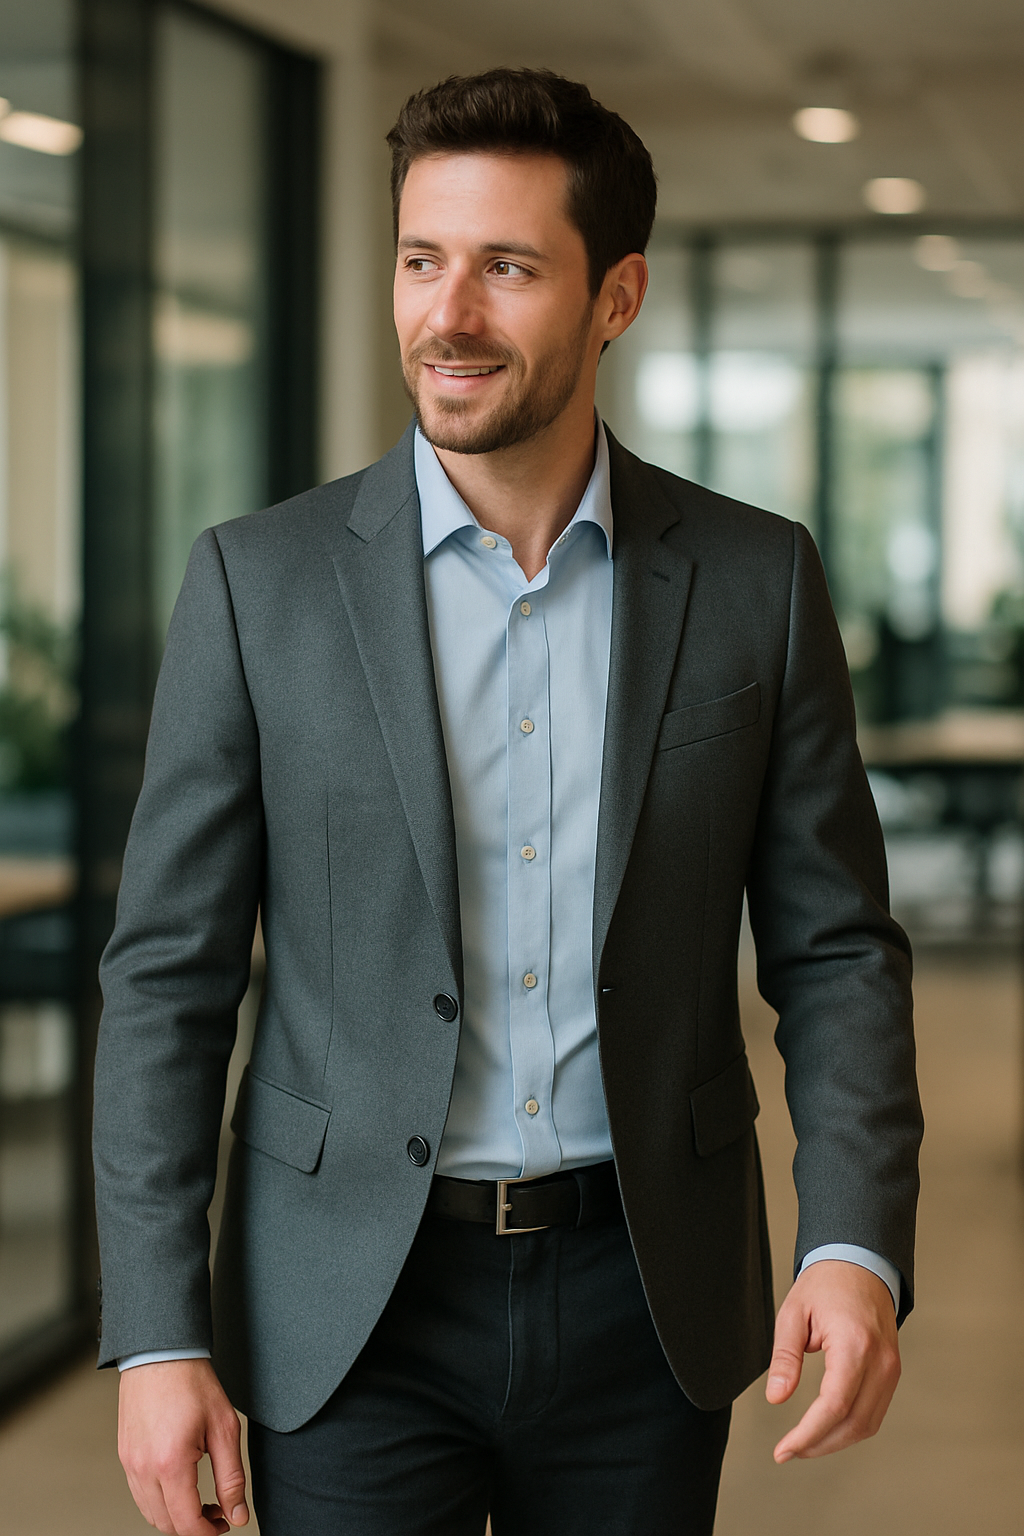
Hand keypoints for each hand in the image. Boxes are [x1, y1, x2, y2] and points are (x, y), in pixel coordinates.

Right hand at [118, 1358, 248, 1533]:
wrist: (160, 1352)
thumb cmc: (192, 1382)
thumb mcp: (225, 1428)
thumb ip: (232, 1477)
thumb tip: (237, 1514)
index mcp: (171, 1464)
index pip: (187, 1523)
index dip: (209, 1533)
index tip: (225, 1524)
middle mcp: (144, 1469)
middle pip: (167, 1524)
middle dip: (194, 1527)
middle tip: (219, 1512)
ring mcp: (130, 1464)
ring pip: (150, 1513)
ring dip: (176, 1517)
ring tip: (201, 1500)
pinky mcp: (125, 1455)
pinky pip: (140, 1494)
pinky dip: (160, 1501)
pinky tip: (180, 1485)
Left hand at [766, 1260, 900, 1462]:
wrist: (861, 1262)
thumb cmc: (825, 1283)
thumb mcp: (793, 1313)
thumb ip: (786, 1357)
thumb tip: (776, 1397)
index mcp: (854, 1344)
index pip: (834, 1405)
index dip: (808, 1435)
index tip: (783, 1450)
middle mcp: (880, 1361)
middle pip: (854, 1423)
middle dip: (819, 1444)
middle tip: (788, 1451)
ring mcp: (891, 1368)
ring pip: (868, 1424)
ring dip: (835, 1441)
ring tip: (803, 1444)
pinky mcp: (892, 1372)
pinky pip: (875, 1412)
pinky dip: (851, 1427)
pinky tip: (827, 1428)